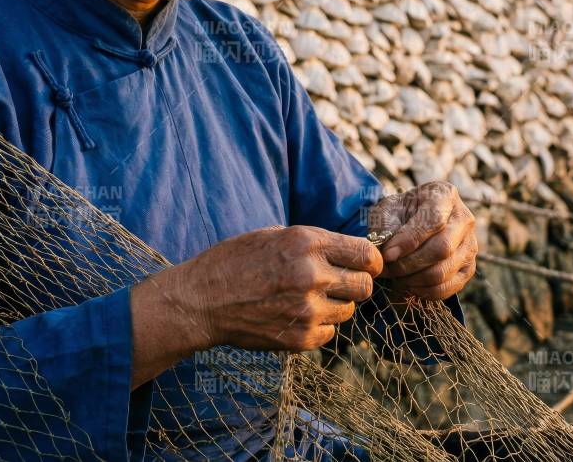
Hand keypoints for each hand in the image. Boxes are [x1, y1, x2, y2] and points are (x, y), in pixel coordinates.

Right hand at [143, 225, 383, 354]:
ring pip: (348, 311)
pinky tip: (296, 316)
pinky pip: (330, 333)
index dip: (370, 261)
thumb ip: (315, 242)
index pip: (366, 255)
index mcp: (306, 243)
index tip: (366, 265)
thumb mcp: (275, 235)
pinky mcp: (300, 338)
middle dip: (356, 284)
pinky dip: (319, 326)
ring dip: (335, 305)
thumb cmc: (235, 261)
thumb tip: (353, 251)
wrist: (202, 300)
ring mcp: (307, 310)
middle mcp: (311, 275)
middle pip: (365, 286)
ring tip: (307, 299)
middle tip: (339, 284)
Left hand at [367, 181, 477, 302]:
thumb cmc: (398, 214)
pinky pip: (448, 288)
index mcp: (445, 195)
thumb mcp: (387, 210)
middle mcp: (464, 219)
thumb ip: (386, 227)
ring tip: (395, 275)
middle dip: (409, 264)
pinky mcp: (468, 268)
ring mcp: (470, 245)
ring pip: (443, 271)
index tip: (387, 254)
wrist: (411, 223)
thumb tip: (388, 254)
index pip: (434, 220)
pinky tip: (408, 283)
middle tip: (387, 268)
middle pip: (442, 249)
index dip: (409, 240)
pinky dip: (424, 291)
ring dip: (413, 279)